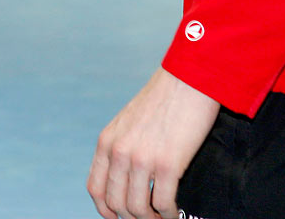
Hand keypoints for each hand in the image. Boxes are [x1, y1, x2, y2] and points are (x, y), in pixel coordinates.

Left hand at [88, 68, 220, 218]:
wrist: (189, 79)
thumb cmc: (164, 99)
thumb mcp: (129, 121)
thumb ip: (122, 147)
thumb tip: (125, 180)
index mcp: (107, 141)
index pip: (96, 189)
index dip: (106, 210)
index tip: (119, 217)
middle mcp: (119, 152)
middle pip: (116, 203)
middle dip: (132, 217)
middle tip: (148, 218)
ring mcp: (142, 159)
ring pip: (138, 209)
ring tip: (162, 216)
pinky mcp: (167, 164)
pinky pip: (163, 203)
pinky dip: (169, 214)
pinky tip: (174, 212)